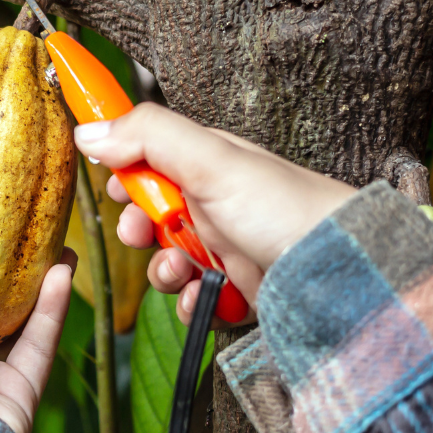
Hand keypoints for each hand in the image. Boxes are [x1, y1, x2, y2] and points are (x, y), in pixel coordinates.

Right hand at [73, 105, 354, 324]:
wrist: (343, 274)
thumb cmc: (286, 208)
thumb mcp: (212, 160)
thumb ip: (149, 136)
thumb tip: (89, 130)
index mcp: (207, 163)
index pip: (150, 158)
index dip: (126, 173)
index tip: (115, 188)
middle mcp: (214, 203)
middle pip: (152, 214)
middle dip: (139, 228)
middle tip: (141, 232)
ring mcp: (225, 247)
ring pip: (168, 259)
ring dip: (163, 269)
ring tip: (179, 270)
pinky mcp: (236, 289)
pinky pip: (194, 298)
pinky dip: (191, 301)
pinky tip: (204, 297)